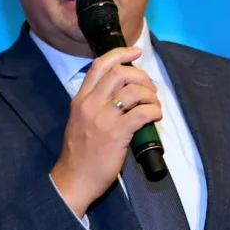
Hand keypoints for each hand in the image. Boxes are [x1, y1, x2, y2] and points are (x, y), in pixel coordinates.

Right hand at [51, 47, 162, 217]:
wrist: (74, 178)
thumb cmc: (79, 153)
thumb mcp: (79, 120)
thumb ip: (94, 104)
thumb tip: (121, 93)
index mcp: (80, 99)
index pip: (99, 65)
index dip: (120, 53)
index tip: (135, 51)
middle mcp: (90, 104)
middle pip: (120, 73)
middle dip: (141, 76)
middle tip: (149, 88)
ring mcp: (103, 118)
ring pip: (133, 90)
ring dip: (150, 94)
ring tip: (153, 104)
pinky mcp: (117, 133)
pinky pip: (142, 113)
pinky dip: (154, 111)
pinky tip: (155, 116)